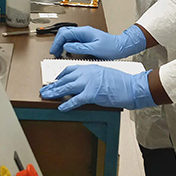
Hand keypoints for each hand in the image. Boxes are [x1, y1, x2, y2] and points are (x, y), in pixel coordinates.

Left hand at [40, 66, 154, 111]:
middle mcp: (87, 73)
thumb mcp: (105, 74)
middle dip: (53, 85)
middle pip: (65, 78)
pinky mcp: (92, 94)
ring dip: (55, 93)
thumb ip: (93, 77)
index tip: (55, 80)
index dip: (60, 76)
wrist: (132, 87)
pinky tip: (61, 108)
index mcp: (90, 67)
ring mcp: (89, 83)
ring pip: (66, 87)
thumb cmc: (122, 82)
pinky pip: (76, 100)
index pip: (70, 69)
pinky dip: (67, 104)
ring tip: (46, 97)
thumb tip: (84, 85)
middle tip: (44, 90)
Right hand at [49, 24, 145, 58]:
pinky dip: (67, 46)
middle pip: (64, 33)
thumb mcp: (95, 49)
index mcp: (84, 32)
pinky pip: (73, 41)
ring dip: (61, 44)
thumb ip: (80, 47)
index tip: (54, 51)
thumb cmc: (112, 47)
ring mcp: (84, 35)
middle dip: (57, 42)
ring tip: (59, 53)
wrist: (121, 47)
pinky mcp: (86, 40)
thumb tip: (67, 46)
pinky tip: (67, 52)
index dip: (57, 42)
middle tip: (54, 52)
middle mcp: (83, 32)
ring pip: (68, 36)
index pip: (65, 33)